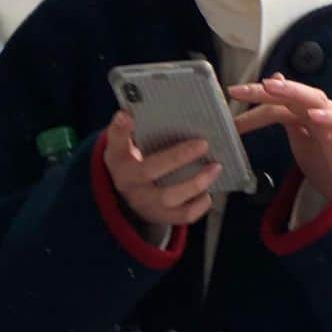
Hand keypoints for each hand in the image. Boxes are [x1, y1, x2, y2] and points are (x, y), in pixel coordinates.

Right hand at [102, 109, 221, 226]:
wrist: (131, 195)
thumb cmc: (134, 161)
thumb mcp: (124, 145)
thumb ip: (126, 130)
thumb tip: (126, 114)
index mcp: (120, 160)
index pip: (116, 143)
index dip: (120, 131)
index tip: (127, 115)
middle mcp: (129, 184)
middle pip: (149, 170)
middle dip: (177, 157)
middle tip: (203, 143)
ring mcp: (145, 203)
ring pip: (169, 197)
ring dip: (196, 183)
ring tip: (215, 167)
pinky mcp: (162, 217)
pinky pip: (183, 216)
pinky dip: (199, 205)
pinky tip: (208, 192)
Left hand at [228, 74, 331, 200]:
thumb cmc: (319, 153)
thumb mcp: (295, 130)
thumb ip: (282, 109)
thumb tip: (271, 81)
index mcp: (302, 107)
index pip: (274, 100)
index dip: (253, 99)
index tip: (230, 99)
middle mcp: (316, 107)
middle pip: (289, 94)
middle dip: (264, 91)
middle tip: (241, 90)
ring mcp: (330, 118)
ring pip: (312, 99)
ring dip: (292, 91)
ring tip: (271, 87)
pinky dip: (326, 116)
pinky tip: (313, 114)